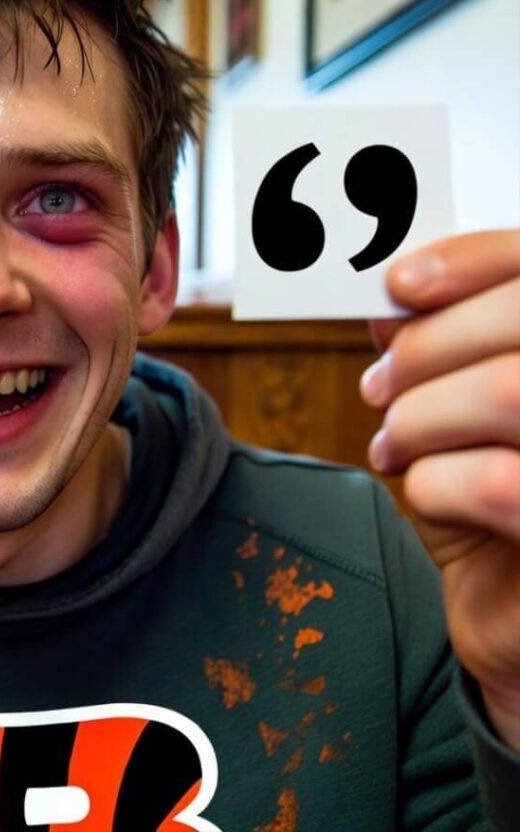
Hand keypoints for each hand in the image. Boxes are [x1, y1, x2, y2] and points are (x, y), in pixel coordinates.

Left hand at [360, 229, 519, 750]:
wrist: (516, 623)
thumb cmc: (493, 509)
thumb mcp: (456, 420)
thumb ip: (441, 353)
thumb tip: (392, 304)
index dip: (471, 260)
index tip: (398, 285)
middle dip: (426, 349)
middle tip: (376, 388)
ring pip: (510, 390)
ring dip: (422, 416)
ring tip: (395, 445)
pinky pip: (501, 484)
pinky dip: (436, 483)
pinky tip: (427, 494)